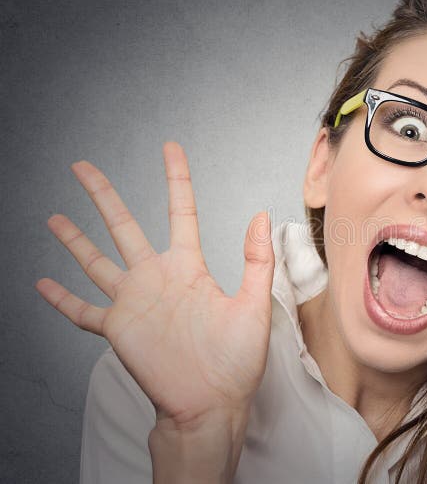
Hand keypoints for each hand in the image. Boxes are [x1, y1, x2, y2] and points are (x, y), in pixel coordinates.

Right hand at [35, 142, 274, 428]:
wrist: (212, 402)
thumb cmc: (237, 359)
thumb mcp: (254, 305)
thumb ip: (255, 260)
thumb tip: (260, 213)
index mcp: (189, 268)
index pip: (179, 211)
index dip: (174, 178)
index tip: (169, 148)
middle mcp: (156, 278)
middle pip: (123, 226)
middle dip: (103, 195)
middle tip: (82, 166)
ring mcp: (134, 302)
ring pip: (96, 262)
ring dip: (74, 240)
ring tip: (54, 217)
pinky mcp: (117, 329)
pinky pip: (82, 312)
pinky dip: (61, 299)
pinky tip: (41, 284)